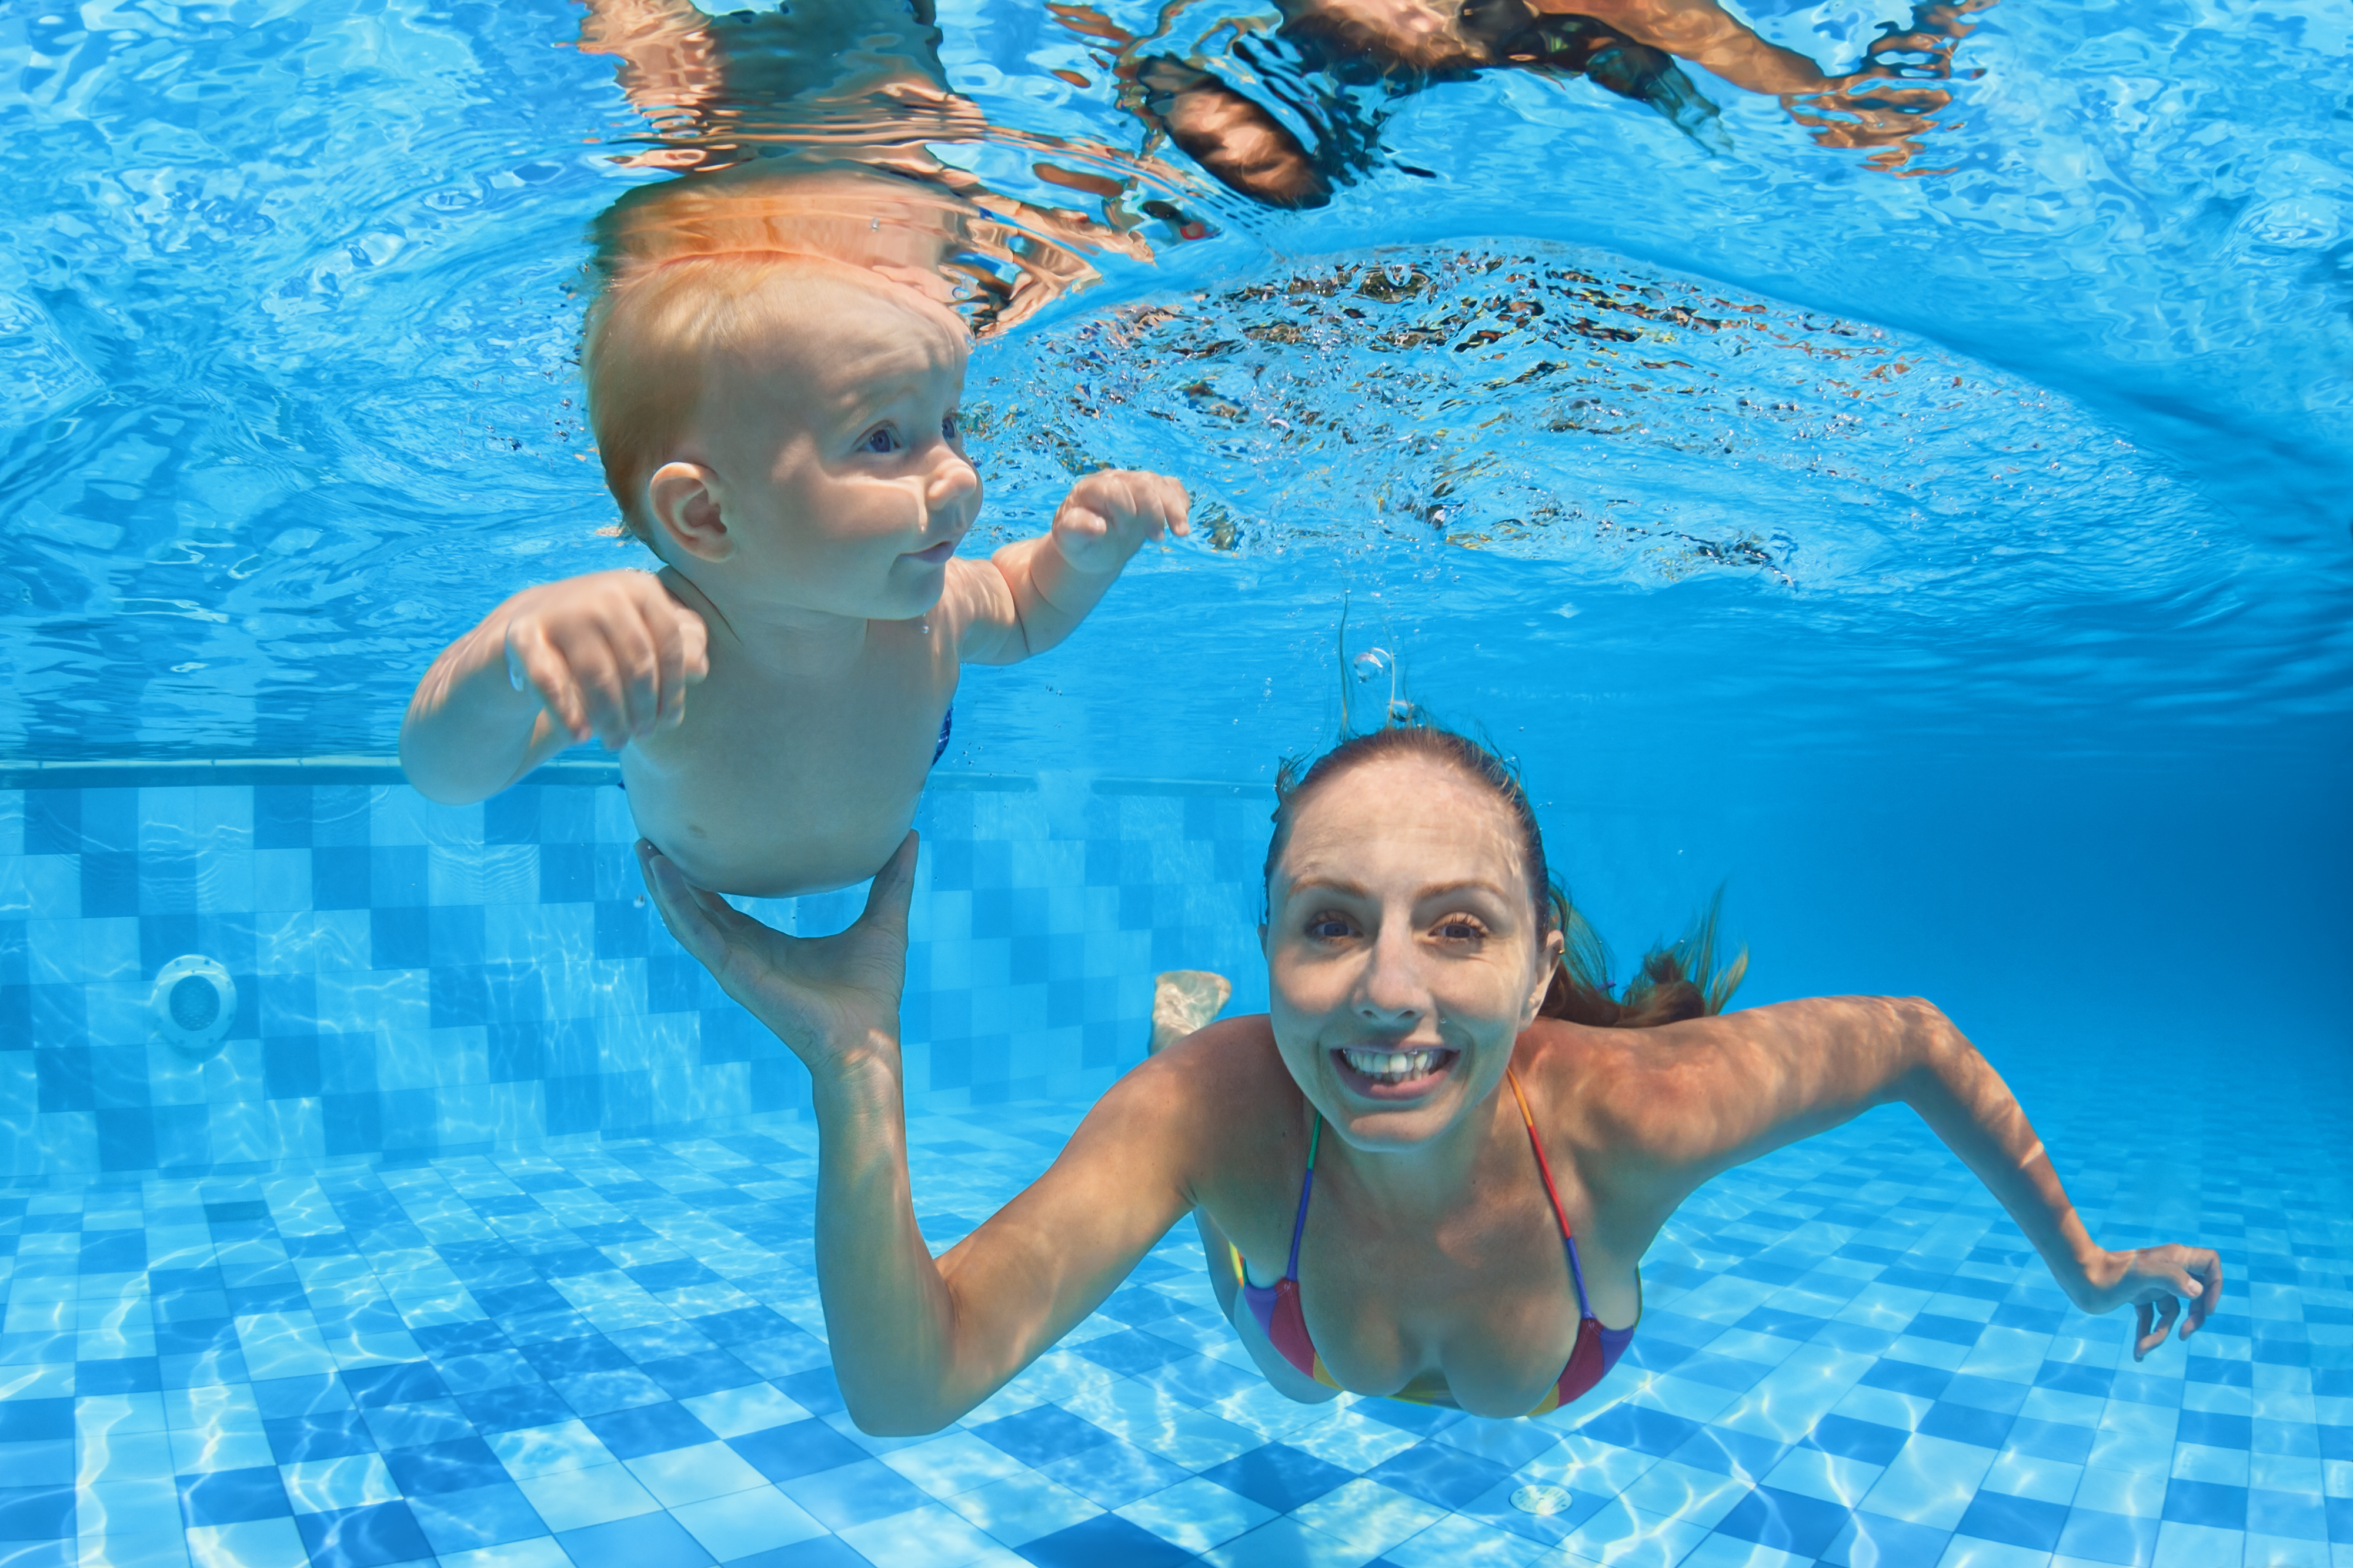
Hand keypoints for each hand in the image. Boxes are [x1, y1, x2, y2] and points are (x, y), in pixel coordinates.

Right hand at [501, 571, 708, 749]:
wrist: (530, 624)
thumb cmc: (605, 635)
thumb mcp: (648, 631)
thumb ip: (683, 644)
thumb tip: (698, 668)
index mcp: (639, 588)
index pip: (670, 643)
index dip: (674, 688)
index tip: (670, 721)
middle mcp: (602, 593)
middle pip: (637, 662)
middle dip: (644, 707)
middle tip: (643, 735)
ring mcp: (560, 611)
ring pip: (597, 675)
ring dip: (611, 717)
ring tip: (617, 742)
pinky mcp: (523, 636)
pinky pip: (549, 680)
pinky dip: (567, 713)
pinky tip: (581, 737)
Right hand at [638, 833, 916, 1075]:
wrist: (867, 1039)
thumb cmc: (873, 992)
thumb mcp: (884, 922)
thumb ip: (892, 880)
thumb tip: (910, 835)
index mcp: (768, 945)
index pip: (724, 905)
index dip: (705, 875)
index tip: (690, 841)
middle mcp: (744, 954)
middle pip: (694, 908)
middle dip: (671, 875)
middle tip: (650, 835)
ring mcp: (735, 964)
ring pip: (685, 918)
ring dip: (662, 884)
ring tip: (644, 847)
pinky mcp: (734, 972)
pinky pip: (696, 933)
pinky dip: (677, 902)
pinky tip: (663, 873)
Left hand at [1049, 470, 1190, 575]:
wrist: (1092, 547)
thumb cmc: (1079, 543)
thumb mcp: (1069, 541)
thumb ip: (1076, 530)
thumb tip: (1098, 526)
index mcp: (1090, 489)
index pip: (1114, 489)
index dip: (1124, 510)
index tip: (1121, 533)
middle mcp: (1114, 480)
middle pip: (1142, 484)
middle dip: (1154, 511)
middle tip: (1157, 539)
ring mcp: (1133, 484)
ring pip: (1160, 483)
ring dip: (1174, 508)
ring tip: (1181, 533)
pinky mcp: (1149, 493)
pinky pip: (1171, 487)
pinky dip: (1180, 502)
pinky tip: (1181, 524)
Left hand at [2079, 1244, 2223, 1361]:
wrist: (2076, 1277)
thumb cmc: (2109, 1273)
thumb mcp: (2141, 1274)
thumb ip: (2170, 1278)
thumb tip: (2196, 1291)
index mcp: (2173, 1258)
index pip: (2210, 1263)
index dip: (2216, 1285)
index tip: (2206, 1307)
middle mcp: (2166, 1270)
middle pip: (2196, 1295)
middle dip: (2194, 1318)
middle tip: (2185, 1333)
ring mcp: (2152, 1285)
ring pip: (2171, 1314)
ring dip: (2160, 1334)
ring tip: (2143, 1349)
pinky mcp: (2137, 1297)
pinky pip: (2151, 1320)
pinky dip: (2146, 1335)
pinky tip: (2138, 1353)